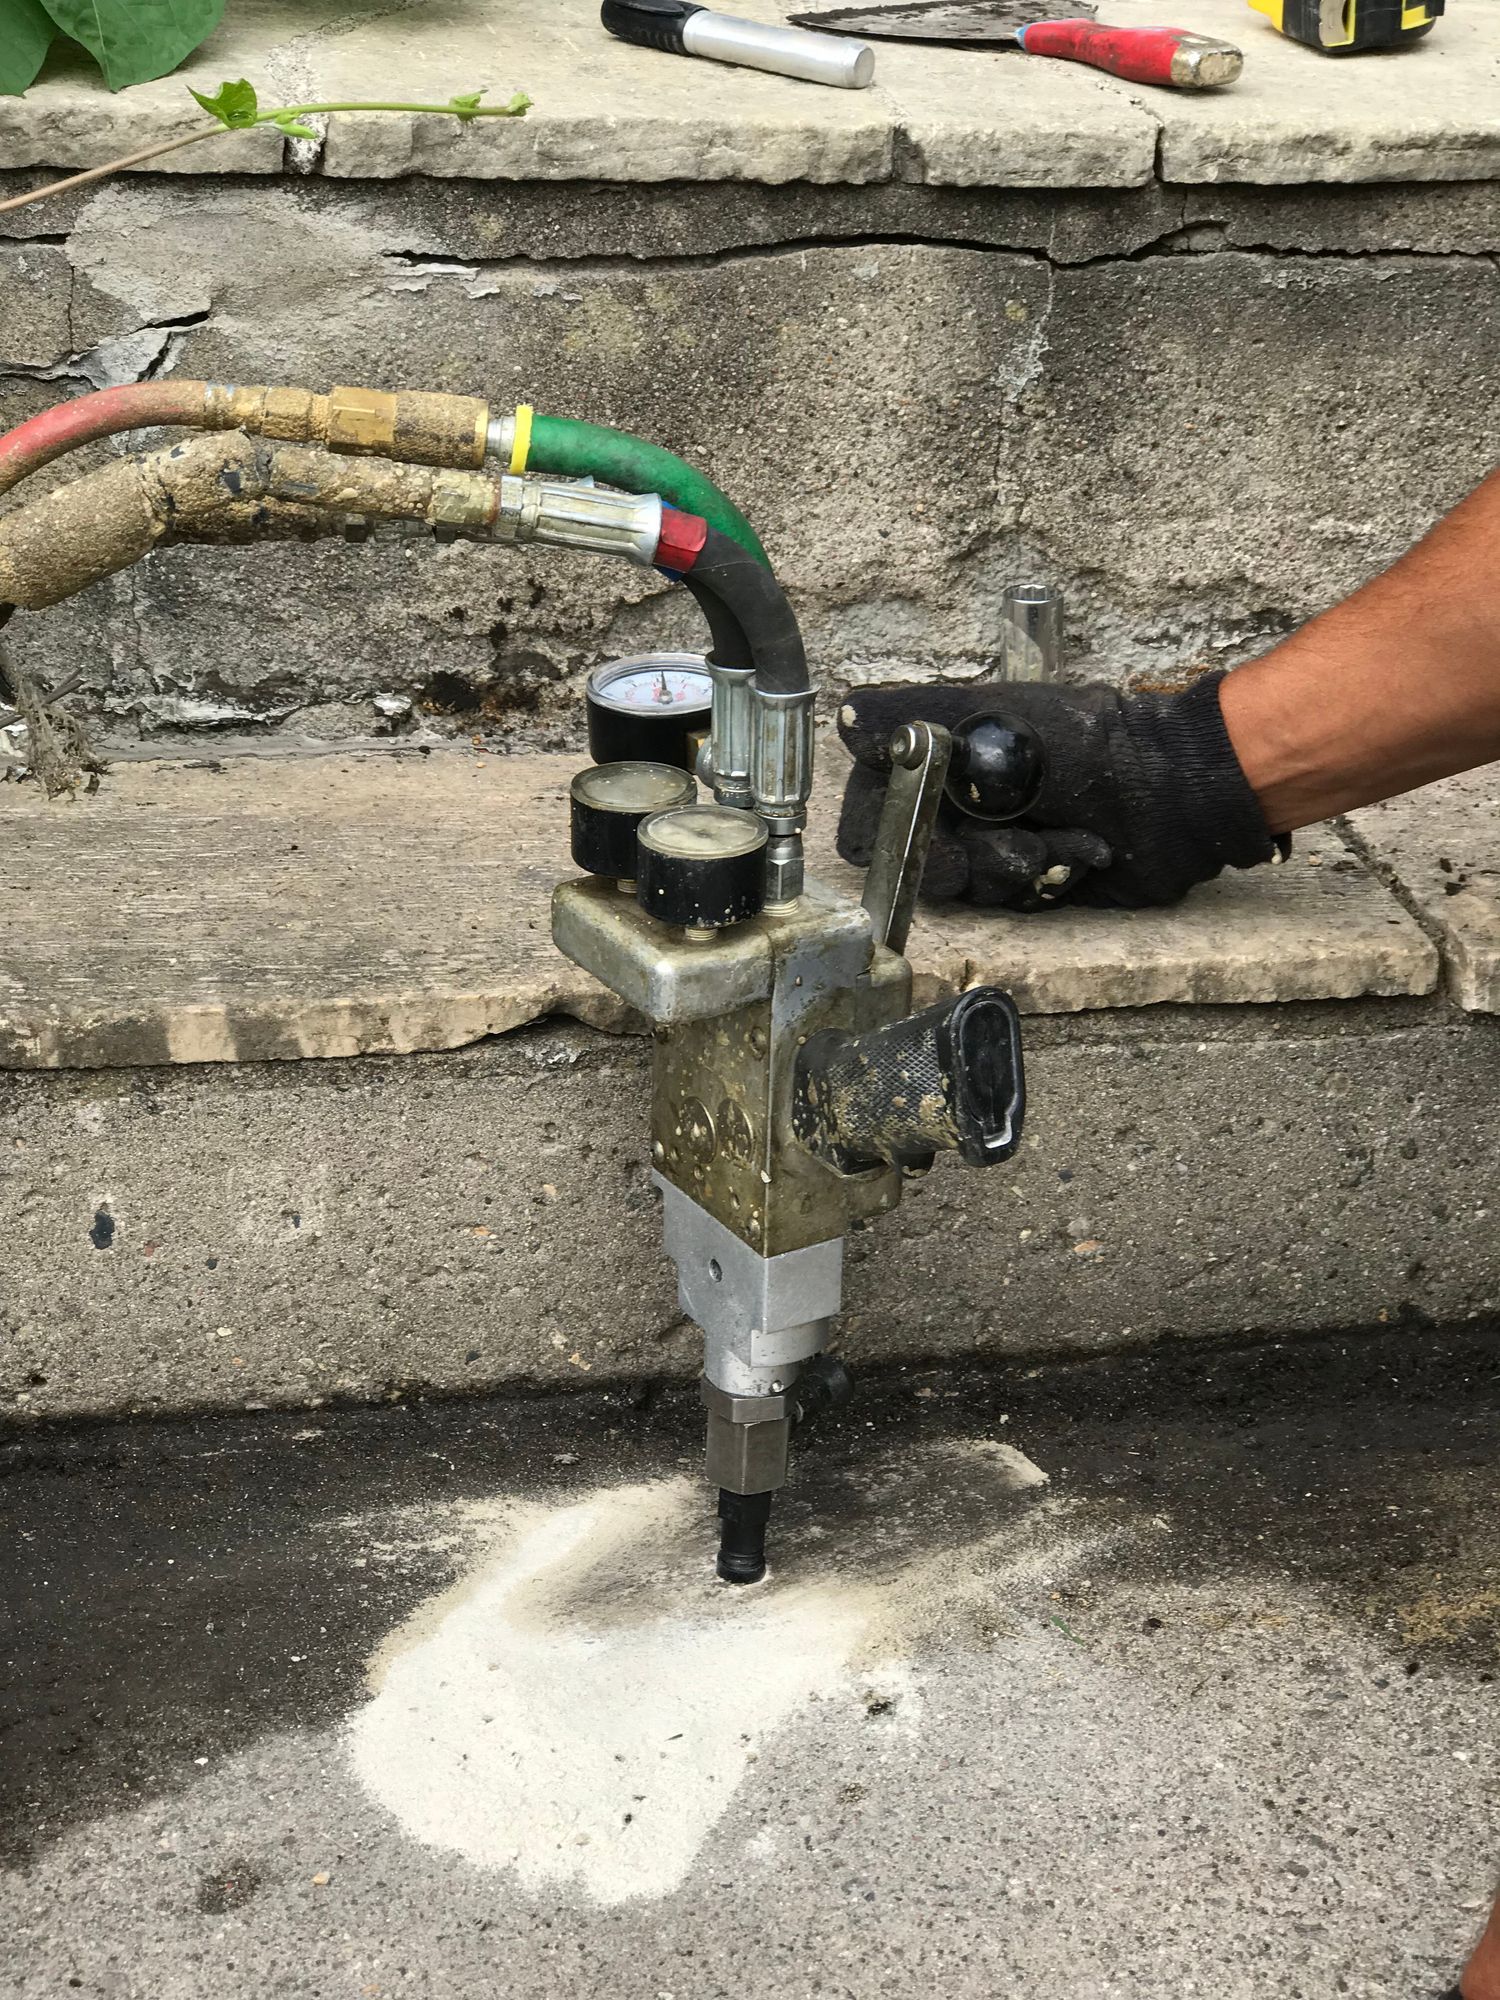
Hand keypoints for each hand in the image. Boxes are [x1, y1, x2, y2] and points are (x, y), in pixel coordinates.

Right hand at [836, 673, 1280, 911]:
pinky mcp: (1025, 883)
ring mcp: (989, 845)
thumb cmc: (1091, 745)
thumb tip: (849, 714)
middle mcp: (955, 803)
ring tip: (1057, 836)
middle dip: (961, 853)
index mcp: (938, 755)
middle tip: (1008, 837)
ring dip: (1010, 864)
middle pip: (909, 858)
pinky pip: (1005, 903)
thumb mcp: (1000, 719)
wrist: (1174, 794)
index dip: (888, 825)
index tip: (927, 828)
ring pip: (959, 886)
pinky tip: (1076, 855)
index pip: (868, 806)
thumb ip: (919, 720)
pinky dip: (1044, 879)